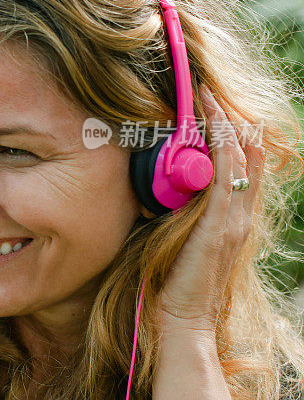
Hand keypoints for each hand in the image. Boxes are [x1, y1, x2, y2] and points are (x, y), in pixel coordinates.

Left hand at [157, 85, 265, 332]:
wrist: (183, 318)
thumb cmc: (175, 280)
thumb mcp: (181, 235)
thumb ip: (181, 209)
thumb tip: (162, 182)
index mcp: (233, 217)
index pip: (243, 165)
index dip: (232, 133)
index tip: (212, 105)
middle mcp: (240, 215)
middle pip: (247, 155)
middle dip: (229, 119)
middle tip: (209, 90)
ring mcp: (233, 221)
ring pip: (238, 161)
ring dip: (223, 125)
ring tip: (207, 97)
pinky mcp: (218, 228)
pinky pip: (224, 180)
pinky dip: (220, 150)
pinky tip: (212, 128)